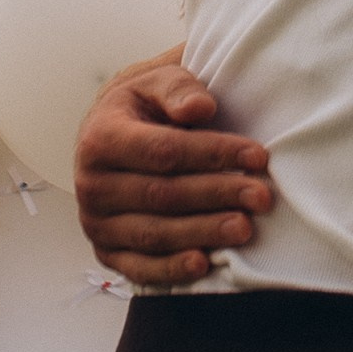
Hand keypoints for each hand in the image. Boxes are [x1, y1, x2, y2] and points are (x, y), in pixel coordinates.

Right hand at [73, 53, 276, 289]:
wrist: (109, 134)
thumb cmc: (143, 105)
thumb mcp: (156, 81)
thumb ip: (178, 89)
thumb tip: (200, 107)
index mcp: (100, 138)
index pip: (163, 151)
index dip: (213, 154)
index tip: (257, 155)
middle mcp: (91, 184)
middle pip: (162, 195)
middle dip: (217, 195)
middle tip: (261, 196)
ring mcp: (95, 222)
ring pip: (154, 233)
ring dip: (203, 233)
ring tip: (245, 227)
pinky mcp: (106, 251)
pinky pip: (139, 267)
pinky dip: (171, 270)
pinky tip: (204, 264)